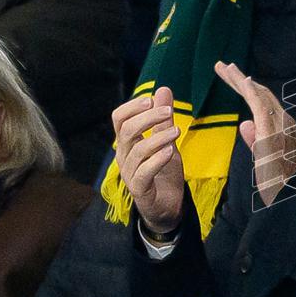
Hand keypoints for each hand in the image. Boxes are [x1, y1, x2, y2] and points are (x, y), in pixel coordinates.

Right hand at [112, 87, 183, 232]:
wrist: (167, 207)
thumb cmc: (163, 172)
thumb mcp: (167, 141)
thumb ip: (164, 119)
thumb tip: (163, 89)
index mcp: (128, 143)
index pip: (119, 118)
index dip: (132, 106)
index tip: (151, 100)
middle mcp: (124, 156)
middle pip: (126, 131)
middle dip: (147, 118)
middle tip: (168, 111)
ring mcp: (130, 174)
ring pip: (137, 151)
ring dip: (158, 138)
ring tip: (177, 131)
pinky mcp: (140, 190)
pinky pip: (144, 172)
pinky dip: (157, 160)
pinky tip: (170, 151)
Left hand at [215, 61, 295, 205]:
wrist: (289, 195)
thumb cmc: (278, 181)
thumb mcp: (263, 159)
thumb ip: (254, 140)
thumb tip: (244, 123)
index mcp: (278, 127)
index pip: (260, 102)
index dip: (244, 87)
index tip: (229, 76)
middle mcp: (281, 121)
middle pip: (259, 94)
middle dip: (239, 79)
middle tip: (221, 66)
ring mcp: (278, 124)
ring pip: (258, 95)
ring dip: (241, 80)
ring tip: (225, 68)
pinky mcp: (272, 130)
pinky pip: (260, 106)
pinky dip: (251, 91)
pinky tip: (241, 80)